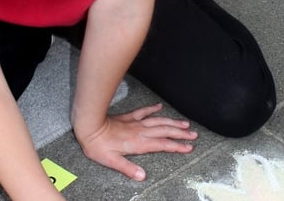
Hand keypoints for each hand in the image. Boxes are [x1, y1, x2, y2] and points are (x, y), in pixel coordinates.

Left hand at [74, 103, 196, 180]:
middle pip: (165, 131)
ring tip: (184, 123)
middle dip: (180, 134)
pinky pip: (144, 111)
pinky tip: (159, 107)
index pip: (163, 145)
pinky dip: (153, 109)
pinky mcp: (129, 117)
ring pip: (158, 121)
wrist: (89, 126)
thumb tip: (142, 176)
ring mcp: (135, 123)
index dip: (177, 146)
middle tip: (193, 134)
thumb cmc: (98, 145)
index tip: (189, 147)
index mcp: (139, 143)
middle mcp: (141, 131)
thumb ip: (128, 168)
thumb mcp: (112, 161)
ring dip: (172, 122)